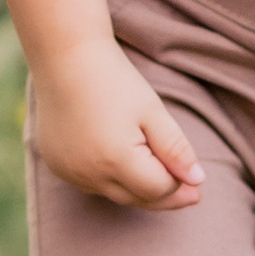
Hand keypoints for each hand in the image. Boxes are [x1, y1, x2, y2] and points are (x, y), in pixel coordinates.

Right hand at [31, 56, 205, 209]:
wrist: (65, 57)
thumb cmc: (114, 80)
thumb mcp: (153, 111)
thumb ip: (176, 150)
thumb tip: (197, 182)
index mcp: (116, 160)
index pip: (158, 189)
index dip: (180, 184)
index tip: (196, 179)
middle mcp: (88, 173)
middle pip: (136, 198)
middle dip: (163, 194)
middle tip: (189, 190)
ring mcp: (68, 171)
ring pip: (113, 194)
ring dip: (136, 188)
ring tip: (156, 173)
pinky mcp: (56, 164)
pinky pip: (90, 184)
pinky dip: (109, 179)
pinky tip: (121, 164)